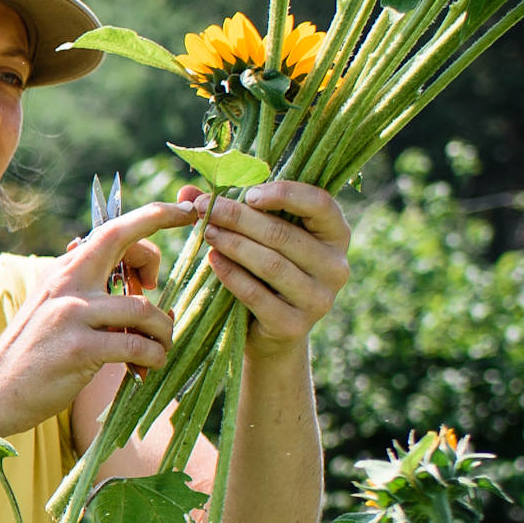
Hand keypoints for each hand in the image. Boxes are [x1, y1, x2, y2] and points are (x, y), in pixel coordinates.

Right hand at [0, 197, 192, 436]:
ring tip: (160, 346)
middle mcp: (67, 282)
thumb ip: (95, 292)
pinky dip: (154, 356)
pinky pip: (137, 345)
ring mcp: (72, 315)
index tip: (185, 211)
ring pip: (143, 308)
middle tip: (178, 271)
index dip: (153, 215)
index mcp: (64, 270)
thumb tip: (147, 290)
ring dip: (163, 330)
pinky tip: (148, 366)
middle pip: (123, 241)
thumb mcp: (57, 308)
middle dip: (161, 241)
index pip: (111, 229)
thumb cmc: (35, 353)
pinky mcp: (80, 349)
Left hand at [196, 179, 351, 356]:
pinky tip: (213, 260)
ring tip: (207, 231)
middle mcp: (336, 267)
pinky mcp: (294, 325)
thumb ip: (230, 211)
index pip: (320, 204)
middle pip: (284, 234)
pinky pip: (258, 295)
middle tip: (205, 209)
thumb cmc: (265, 272)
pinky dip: (232, 275)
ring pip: (272, 264)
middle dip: (240, 218)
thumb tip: (187, 190)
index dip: (285, 194)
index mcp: (336, 235)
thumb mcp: (257, 237)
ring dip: (234, 244)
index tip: (248, 193)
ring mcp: (319, 299)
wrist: (268, 332)